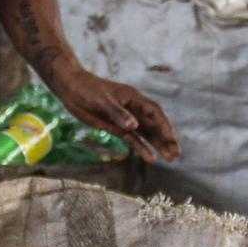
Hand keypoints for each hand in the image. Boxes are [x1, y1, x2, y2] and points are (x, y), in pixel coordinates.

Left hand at [53, 69, 178, 163]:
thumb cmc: (87, 89)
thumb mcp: (101, 101)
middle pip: (155, 125)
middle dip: (166, 138)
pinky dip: (142, 148)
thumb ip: (118, 114)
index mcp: (133, 98)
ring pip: (147, 133)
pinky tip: (151, 158)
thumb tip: (134, 126)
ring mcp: (126, 119)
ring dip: (158, 145)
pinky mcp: (117, 127)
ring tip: (171, 158)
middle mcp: (134, 109)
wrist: (71, 87)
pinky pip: (133, 139)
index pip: (155, 113)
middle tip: (176, 154)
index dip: (164, 127)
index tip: (171, 140)